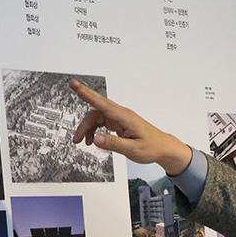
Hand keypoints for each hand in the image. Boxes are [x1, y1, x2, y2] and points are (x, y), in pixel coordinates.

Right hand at [68, 80, 191, 174]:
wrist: (162, 147)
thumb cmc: (152, 147)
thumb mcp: (133, 149)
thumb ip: (114, 144)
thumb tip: (96, 139)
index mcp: (125, 117)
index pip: (103, 104)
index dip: (88, 95)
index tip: (77, 87)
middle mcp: (121, 115)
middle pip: (96, 110)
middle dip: (84, 112)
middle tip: (73, 108)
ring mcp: (119, 118)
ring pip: (96, 117)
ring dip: (87, 128)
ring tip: (81, 141)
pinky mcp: (118, 123)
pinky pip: (101, 122)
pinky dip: (93, 130)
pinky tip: (91, 140)